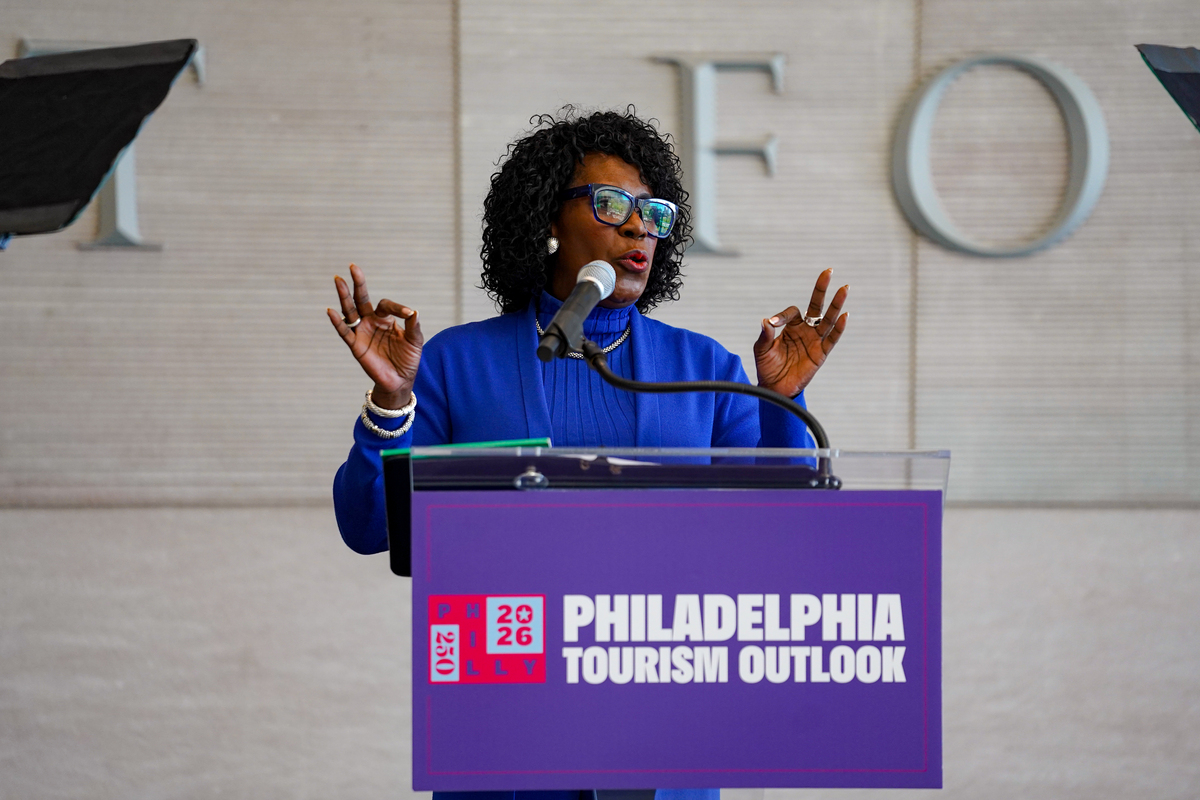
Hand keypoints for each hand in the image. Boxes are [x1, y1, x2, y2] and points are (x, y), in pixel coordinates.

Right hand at [327, 263, 423, 408]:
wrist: (400, 381)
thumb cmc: (408, 360)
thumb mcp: (415, 341)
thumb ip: (414, 326)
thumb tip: (413, 311)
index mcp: (386, 319)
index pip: (385, 305)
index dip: (396, 307)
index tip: (408, 314)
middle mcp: (371, 322)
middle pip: (362, 299)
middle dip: (358, 284)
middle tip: (353, 266)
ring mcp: (362, 332)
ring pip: (350, 311)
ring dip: (345, 296)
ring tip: (339, 280)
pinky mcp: (356, 346)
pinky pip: (345, 332)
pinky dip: (337, 322)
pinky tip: (331, 310)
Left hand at [753, 268, 847, 397]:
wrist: (775, 388)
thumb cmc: (767, 367)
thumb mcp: (762, 350)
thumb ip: (765, 336)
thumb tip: (766, 321)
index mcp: (791, 327)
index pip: (793, 312)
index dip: (782, 316)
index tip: (773, 324)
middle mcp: (805, 330)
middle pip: (816, 306)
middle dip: (821, 290)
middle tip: (828, 271)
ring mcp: (815, 340)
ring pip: (828, 319)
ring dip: (836, 305)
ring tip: (844, 288)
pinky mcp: (821, 353)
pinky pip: (832, 339)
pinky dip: (839, 328)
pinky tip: (845, 316)